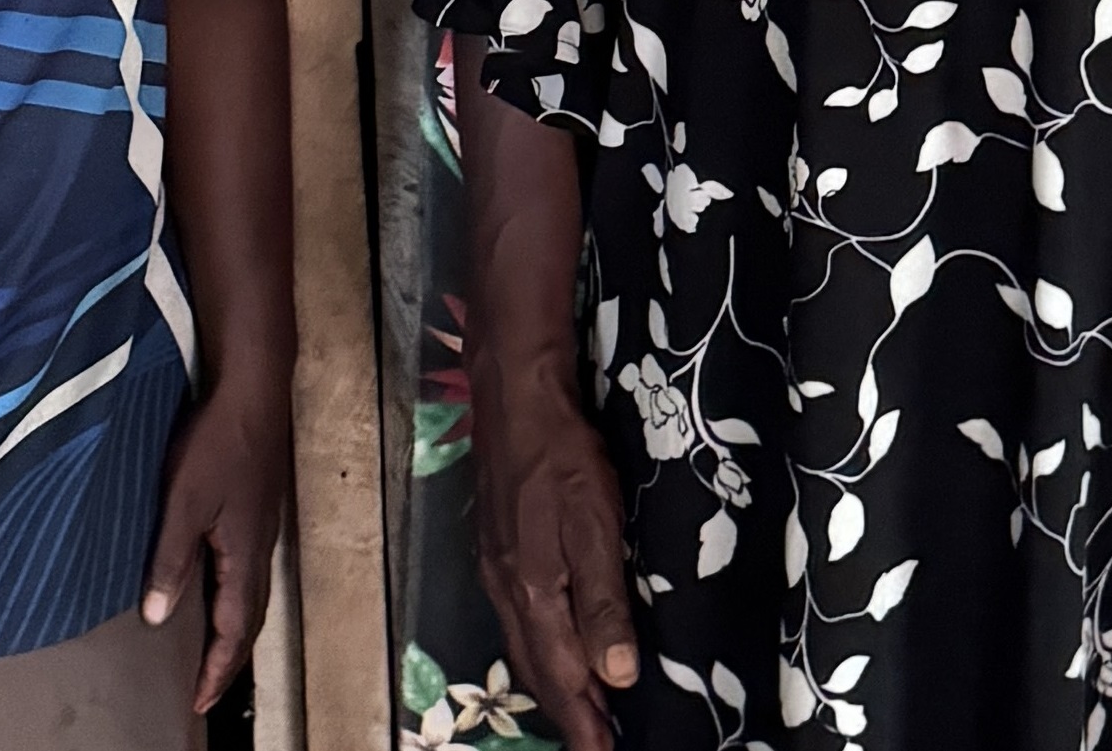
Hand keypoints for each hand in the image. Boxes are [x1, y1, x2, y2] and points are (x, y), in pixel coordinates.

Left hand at [144, 381, 292, 710]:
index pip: (234, 632)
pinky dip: (234, 599)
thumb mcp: (183, 502)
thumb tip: (158, 618)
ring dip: (233, 631)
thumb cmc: (218, 443)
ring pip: (251, 596)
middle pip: (249, 621)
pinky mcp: (256, 511)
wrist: (254, 391)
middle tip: (206, 690)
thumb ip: (170, 560)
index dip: (217, 671)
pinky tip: (216, 588)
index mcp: (243, 557)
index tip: (199, 703)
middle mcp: (259, 550)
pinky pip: (248, 572)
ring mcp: (261, 529)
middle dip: (228, 661)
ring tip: (211, 653)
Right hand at [469, 357, 639, 750]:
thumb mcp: (596, 525)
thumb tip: (615, 676)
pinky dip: (539, 648)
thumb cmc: (563, 456)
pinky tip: (554, 645)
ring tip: (580, 709)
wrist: (514, 395)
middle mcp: (507, 589)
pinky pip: (517, 619)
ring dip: (552, 684)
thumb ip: (604, 602)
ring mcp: (496, 568)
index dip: (583, 722)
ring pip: (524, 645)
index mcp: (534, 591)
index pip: (561, 677)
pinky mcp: (497, 547)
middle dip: (566, 713)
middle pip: (536, 670)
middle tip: (595, 743)